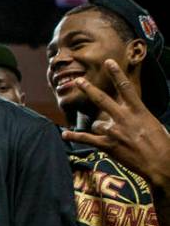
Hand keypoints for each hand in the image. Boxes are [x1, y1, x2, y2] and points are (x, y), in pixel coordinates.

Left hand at [61, 60, 169, 189]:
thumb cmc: (161, 143)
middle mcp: (124, 118)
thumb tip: (128, 112)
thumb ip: (137, 115)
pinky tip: (65, 135)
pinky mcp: (108, 145)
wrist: (160, 163)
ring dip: (101, 128)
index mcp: (139, 111)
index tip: (108, 62)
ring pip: (97, 123)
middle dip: (89, 89)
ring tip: (113, 137)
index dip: (116, 73)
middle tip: (78, 80)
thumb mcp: (152, 123)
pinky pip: (87, 139)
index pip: (126, 87)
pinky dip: (75, 137)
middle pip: (102, 99)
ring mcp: (115, 132)